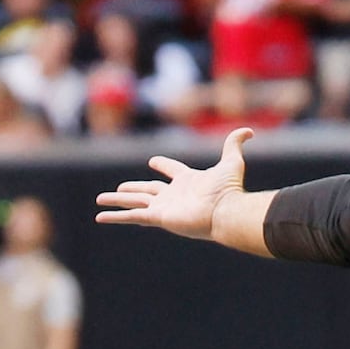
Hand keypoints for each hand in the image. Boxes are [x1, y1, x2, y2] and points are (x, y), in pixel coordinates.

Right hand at [96, 128, 253, 240]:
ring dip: (117, 201)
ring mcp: (164, 207)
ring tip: (100, 200)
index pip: (173, 171)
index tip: (154, 161)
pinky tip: (100, 217)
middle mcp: (174, 195)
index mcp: (189, 181)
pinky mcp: (158, 217)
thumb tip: (249, 130)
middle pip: (149, 190)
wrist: (225, 211)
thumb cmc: (229, 190)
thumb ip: (235, 144)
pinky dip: (115, 217)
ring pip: (135, 202)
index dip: (164, 165)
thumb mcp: (232, 162)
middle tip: (120, 188)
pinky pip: (132, 216)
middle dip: (134, 188)